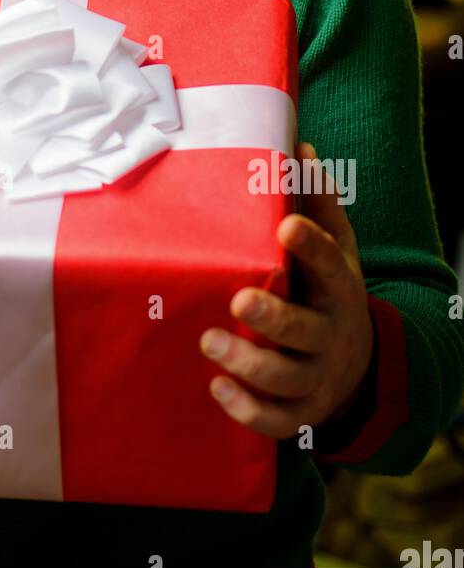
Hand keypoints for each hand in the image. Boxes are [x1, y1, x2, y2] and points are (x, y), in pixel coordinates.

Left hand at [199, 141, 373, 439]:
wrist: (357, 364)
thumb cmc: (329, 292)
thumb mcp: (336, 248)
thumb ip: (316, 202)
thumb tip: (298, 146)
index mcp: (338, 288)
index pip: (330, 265)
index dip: (312, 246)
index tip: (286, 226)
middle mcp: (331, 335)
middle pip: (306, 331)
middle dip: (274, 317)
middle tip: (238, 300)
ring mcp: (317, 378)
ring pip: (286, 378)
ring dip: (248, 364)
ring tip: (209, 342)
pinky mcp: (301, 412)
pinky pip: (276, 421)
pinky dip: (247, 409)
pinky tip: (217, 387)